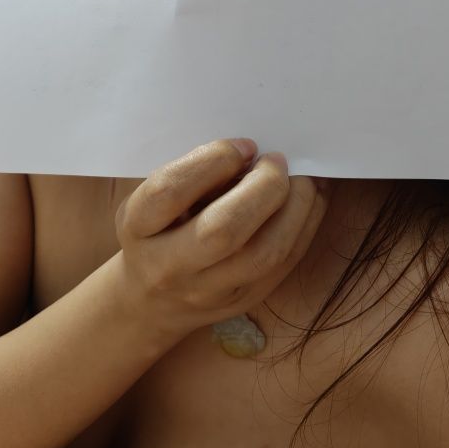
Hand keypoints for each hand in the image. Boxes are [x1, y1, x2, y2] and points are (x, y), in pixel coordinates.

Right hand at [113, 138, 330, 340]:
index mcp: (138, 228)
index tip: (243, 145)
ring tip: (302, 178)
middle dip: (262, 187)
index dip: (212, 160)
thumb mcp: (151, 199)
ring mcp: (210, 291)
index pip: (170, 191)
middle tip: (276, 160)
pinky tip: (310, 199)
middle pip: (222, 230)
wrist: (150, 302)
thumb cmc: (154, 231)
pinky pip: (285, 263)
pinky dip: (305, 225)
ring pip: (264, 253)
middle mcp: (170, 266)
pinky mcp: (245, 300)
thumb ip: (189, 175)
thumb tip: (250, 152)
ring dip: (295, 207)